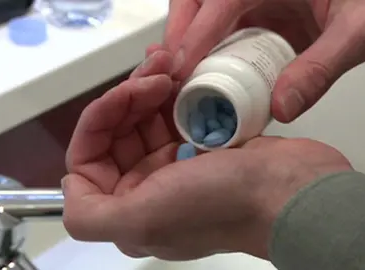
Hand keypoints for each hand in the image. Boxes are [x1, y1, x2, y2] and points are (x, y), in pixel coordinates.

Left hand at [63, 51, 351, 258]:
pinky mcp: (207, 148)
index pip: (89, 160)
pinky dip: (175, 93)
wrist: (292, 192)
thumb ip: (91, 215)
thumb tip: (72, 187)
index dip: (99, 122)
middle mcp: (151, 191)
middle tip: (153, 71)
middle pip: (118, 135)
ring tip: (166, 62)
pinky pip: (177, 114)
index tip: (128, 95)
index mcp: (131, 210)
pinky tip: (180, 72)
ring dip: (150, 89)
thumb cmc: (225, 203)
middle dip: (128, 97)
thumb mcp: (146, 219)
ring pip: (147, 120)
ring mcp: (180, 168)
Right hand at [163, 0, 364, 122]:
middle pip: (204, 0)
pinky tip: (221, 80)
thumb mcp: (363, 32)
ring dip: (198, 46)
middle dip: (184, 33)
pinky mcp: (276, 15)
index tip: (180, 68)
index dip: (197, 33)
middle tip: (173, 73)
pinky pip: (238, 32)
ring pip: (216, 16)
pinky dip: (223, 56)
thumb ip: (321, 67)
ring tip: (187, 80)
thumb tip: (281, 106)